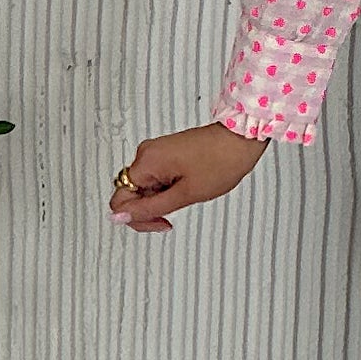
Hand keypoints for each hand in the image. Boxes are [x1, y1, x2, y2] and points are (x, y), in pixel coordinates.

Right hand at [108, 124, 269, 232]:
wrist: (242, 139)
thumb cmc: (220, 161)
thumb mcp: (184, 195)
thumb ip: (149, 209)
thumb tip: (118, 217)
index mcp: (146, 162)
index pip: (120, 201)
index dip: (138, 218)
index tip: (161, 220)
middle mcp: (146, 153)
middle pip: (130, 194)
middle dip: (151, 209)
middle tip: (176, 209)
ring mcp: (156, 152)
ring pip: (144, 187)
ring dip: (161, 199)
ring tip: (187, 193)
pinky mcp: (166, 152)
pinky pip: (156, 178)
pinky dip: (168, 188)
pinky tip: (186, 187)